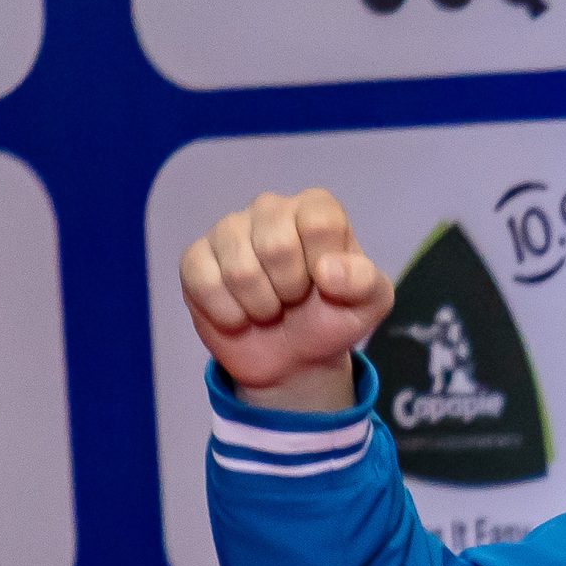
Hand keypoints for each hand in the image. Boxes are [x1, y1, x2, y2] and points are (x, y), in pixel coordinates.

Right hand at [180, 188, 392, 411]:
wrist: (293, 357)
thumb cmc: (332, 318)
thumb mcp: (369, 304)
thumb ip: (364, 282)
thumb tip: (326, 270)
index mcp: (316, 208)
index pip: (318, 223)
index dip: (323, 267)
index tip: (326, 284)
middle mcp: (270, 208)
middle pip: (276, 246)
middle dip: (290, 290)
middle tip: (294, 300)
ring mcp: (229, 229)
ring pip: (239, 270)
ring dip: (260, 306)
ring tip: (270, 308)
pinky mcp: (196, 258)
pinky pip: (204, 283)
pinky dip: (228, 313)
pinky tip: (240, 315)